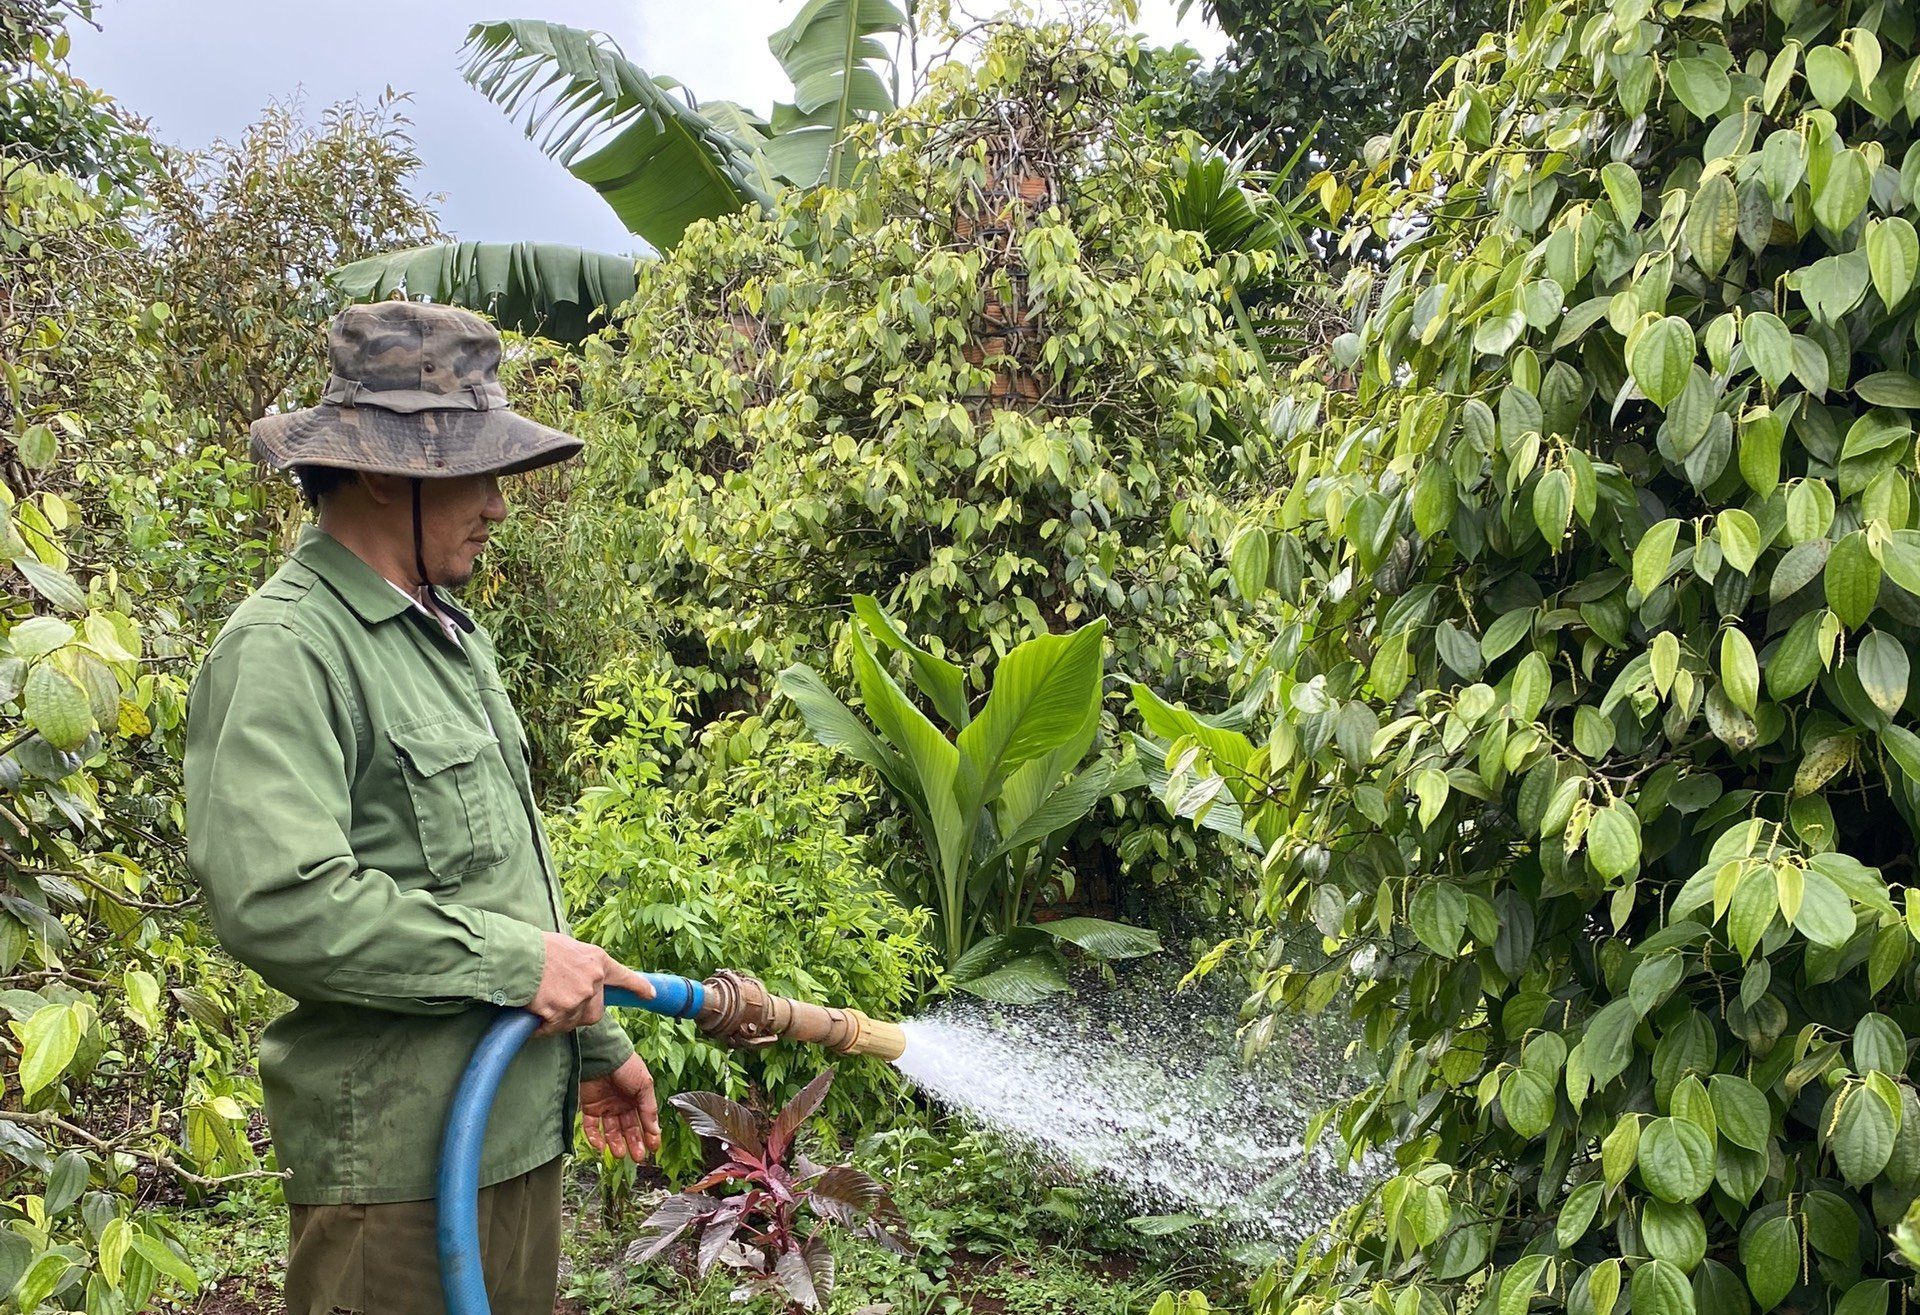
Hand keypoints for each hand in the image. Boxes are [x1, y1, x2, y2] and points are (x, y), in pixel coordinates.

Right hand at [527, 933, 653, 1037]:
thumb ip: (582, 964)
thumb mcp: (569, 948)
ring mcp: (580, 997)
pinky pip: (554, 1028)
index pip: (624, 977)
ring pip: (575, 1021)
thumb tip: (582, 976)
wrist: (517, 956)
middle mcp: (594, 980)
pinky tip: (534, 1014)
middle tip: (559, 1001)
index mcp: (598, 960)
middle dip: (581, 1011)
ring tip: (542, 1003)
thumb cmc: (537, 948)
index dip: (639, 987)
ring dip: (560, 1019)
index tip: (650, 995)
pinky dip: (544, 1027)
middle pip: (596, 1010)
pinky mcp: (562, 1012)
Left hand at [581, 1054, 660, 1162]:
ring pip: (611, 1130)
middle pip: (628, 1128)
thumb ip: (649, 1110)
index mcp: (637, 1098)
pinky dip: (595, 1137)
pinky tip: (601, 1146)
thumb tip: (656, 1131)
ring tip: (620, 1154)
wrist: (602, 1054)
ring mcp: (605, 1106)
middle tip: (637, 1157)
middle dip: (634, 1143)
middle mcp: (621, 1103)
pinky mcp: (589, 1107)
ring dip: (615, 1143)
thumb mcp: (644, 1086)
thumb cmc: (626, 1065)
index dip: (648, 1135)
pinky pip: (591, 1126)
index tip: (652, 1148)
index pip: (644, 1121)